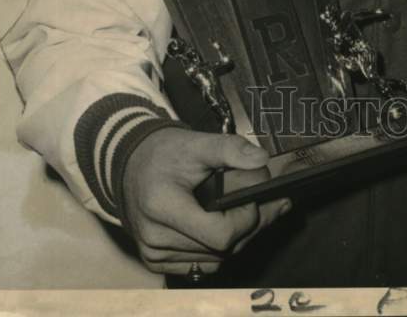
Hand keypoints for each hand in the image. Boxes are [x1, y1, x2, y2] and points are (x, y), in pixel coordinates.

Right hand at [120, 126, 290, 275]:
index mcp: (162, 206)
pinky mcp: (156, 261)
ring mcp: (154, 254)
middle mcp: (155, 238)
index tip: (256, 195)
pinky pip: (201, 264)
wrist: (131, 165)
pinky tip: (232, 224)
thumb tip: (262, 160)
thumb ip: (230, 149)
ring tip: (256, 210)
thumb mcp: (197, 143)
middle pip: (222, 250)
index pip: (220, 234)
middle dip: (252, 225)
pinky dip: (220, 248)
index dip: (246, 217)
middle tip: (275, 202)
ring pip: (215, 260)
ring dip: (239, 238)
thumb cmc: (164, 153)